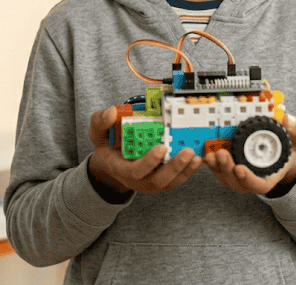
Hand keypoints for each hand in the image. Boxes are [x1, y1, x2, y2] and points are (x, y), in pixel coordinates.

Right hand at [87, 106, 201, 202]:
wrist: (112, 162)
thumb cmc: (107, 146)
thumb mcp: (97, 133)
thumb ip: (100, 122)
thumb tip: (111, 112)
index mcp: (121, 168)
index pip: (136, 171)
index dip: (150, 162)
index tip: (162, 147)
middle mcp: (137, 180)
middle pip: (158, 181)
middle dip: (174, 167)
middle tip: (187, 151)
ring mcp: (150, 182)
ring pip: (170, 183)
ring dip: (185, 170)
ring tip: (196, 156)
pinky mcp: (162, 180)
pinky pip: (177, 180)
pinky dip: (188, 171)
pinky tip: (198, 159)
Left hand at [203, 113, 295, 196]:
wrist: (281, 145)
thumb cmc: (290, 143)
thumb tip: (286, 119)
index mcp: (269, 176)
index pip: (257, 185)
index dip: (248, 180)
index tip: (240, 169)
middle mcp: (251, 178)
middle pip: (236, 183)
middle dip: (227, 170)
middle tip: (222, 154)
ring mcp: (238, 173)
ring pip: (224, 176)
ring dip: (216, 166)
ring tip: (211, 152)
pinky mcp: (228, 164)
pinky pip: (217, 167)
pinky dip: (210, 160)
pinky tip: (206, 149)